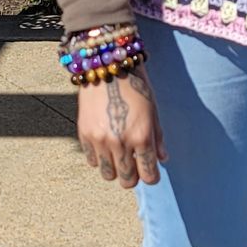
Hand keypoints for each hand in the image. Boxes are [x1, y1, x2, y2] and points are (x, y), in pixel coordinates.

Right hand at [76, 63, 165, 188]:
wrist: (107, 66)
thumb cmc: (135, 86)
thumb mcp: (153, 111)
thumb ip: (157, 138)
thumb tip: (162, 159)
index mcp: (141, 137)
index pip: (149, 175)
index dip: (152, 176)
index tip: (150, 172)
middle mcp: (120, 143)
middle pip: (127, 180)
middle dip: (133, 177)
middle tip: (134, 165)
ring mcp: (100, 140)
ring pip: (108, 174)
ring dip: (115, 169)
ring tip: (119, 155)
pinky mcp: (84, 135)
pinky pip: (92, 161)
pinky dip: (100, 158)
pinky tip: (105, 145)